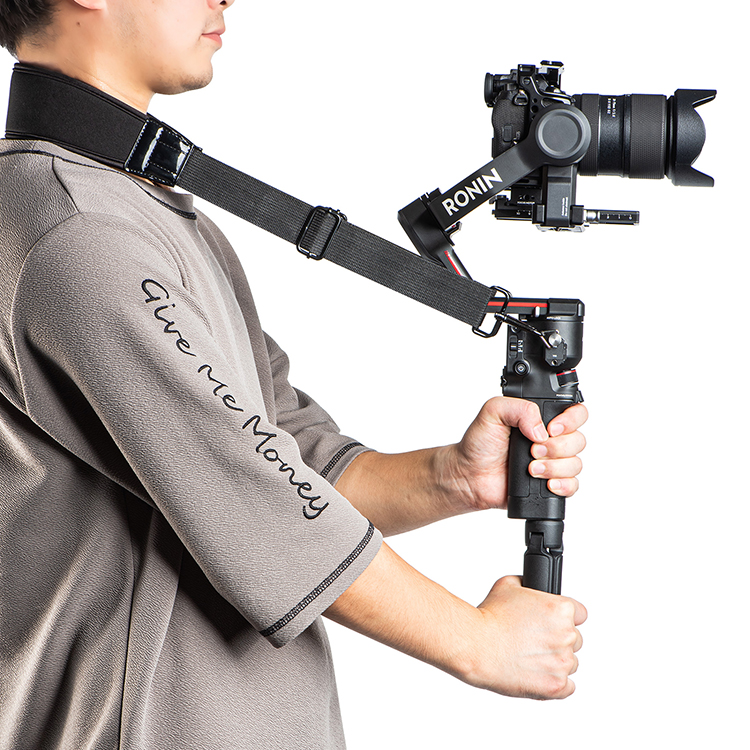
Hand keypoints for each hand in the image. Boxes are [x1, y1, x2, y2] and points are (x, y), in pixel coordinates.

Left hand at [441, 396, 586, 512]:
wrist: (469, 475)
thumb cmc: (479, 444)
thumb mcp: (493, 412)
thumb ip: (519, 408)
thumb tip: (541, 428)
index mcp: (541, 419)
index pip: (576, 413)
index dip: (570, 421)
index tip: (552, 429)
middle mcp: (550, 439)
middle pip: (578, 440)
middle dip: (556, 447)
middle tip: (532, 450)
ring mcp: (552, 462)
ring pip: (575, 464)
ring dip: (554, 467)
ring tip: (531, 468)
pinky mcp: (550, 484)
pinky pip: (572, 486)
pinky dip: (562, 485)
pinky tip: (546, 483)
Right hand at [464, 576, 586, 699]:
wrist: (475, 645)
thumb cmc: (489, 617)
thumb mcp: (508, 584)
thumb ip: (528, 585)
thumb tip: (531, 587)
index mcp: (560, 609)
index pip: (580, 614)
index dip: (564, 617)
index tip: (552, 621)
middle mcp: (567, 635)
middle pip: (576, 639)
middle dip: (557, 639)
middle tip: (534, 639)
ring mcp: (562, 662)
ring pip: (571, 663)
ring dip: (555, 660)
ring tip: (530, 656)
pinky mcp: (556, 686)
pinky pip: (567, 687)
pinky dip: (554, 681)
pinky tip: (537, 673)